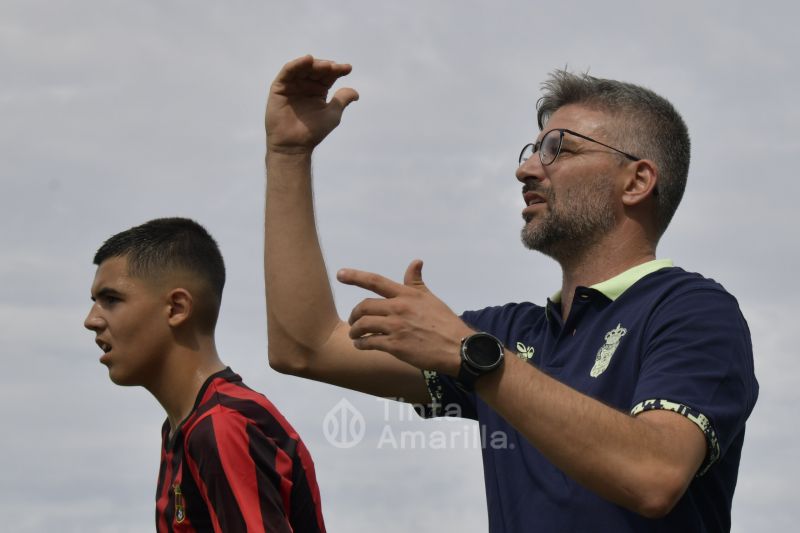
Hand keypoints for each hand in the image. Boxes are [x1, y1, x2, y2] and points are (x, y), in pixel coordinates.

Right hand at [266, 55, 358, 153]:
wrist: (294, 144)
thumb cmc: (313, 132)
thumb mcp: (332, 115)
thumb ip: (342, 100)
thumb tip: (356, 93)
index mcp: (319, 90)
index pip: (329, 76)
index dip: (338, 70)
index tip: (348, 69)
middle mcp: (306, 85)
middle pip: (317, 69)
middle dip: (326, 67)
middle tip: (335, 68)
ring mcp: (292, 85)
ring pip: (303, 68)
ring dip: (314, 64)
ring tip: (325, 66)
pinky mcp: (279, 87)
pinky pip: (288, 72)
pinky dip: (297, 64)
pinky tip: (307, 60)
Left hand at [336, 260, 471, 375]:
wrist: (456, 347)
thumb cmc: (444, 322)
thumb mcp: (430, 298)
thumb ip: (416, 282)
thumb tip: (415, 262)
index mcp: (407, 295)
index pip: (376, 281)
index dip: (355, 276)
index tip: (340, 274)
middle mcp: (399, 308)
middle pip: (364, 306)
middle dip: (354, 314)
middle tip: (353, 321)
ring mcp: (396, 327)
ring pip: (363, 325)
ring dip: (354, 331)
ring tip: (354, 335)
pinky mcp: (395, 346)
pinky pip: (369, 343)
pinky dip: (361, 344)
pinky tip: (361, 346)